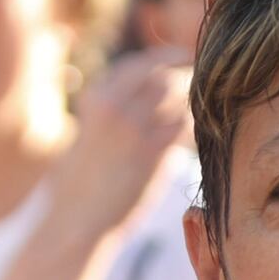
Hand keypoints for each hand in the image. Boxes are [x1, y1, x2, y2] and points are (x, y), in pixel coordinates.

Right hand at [42, 46, 193, 241]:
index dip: (166, 58)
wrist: (76, 221)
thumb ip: (108, 114)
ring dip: (193, 102)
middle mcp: (113, 107)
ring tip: (202, 109)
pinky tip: (195, 133)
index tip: (182, 58)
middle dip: (186, 78)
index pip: (139, 64)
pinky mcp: (150, 154)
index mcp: (95, 99)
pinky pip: (183, 127)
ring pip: (178, 99)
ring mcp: (133, 129)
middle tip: (201, 85)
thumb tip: (137, 99)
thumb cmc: (76, 186)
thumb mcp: (83, 136)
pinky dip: (193, 125)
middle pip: (164, 77)